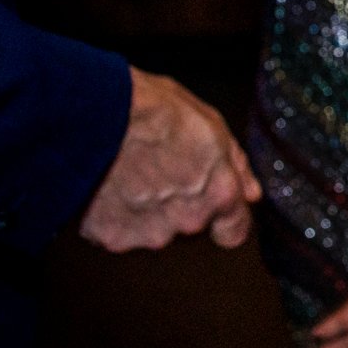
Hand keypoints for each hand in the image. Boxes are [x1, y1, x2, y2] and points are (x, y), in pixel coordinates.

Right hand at [80, 68, 259, 250]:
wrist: (95, 115)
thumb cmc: (154, 111)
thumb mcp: (211, 123)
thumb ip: (236, 165)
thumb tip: (251, 194)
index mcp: (219, 194)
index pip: (234, 233)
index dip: (223, 221)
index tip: (212, 207)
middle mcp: (187, 222)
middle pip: (189, 228)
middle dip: (179, 207)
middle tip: (158, 172)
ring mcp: (146, 233)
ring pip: (152, 231)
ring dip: (145, 212)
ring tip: (129, 174)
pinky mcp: (108, 236)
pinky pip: (115, 231)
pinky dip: (112, 215)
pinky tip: (107, 184)